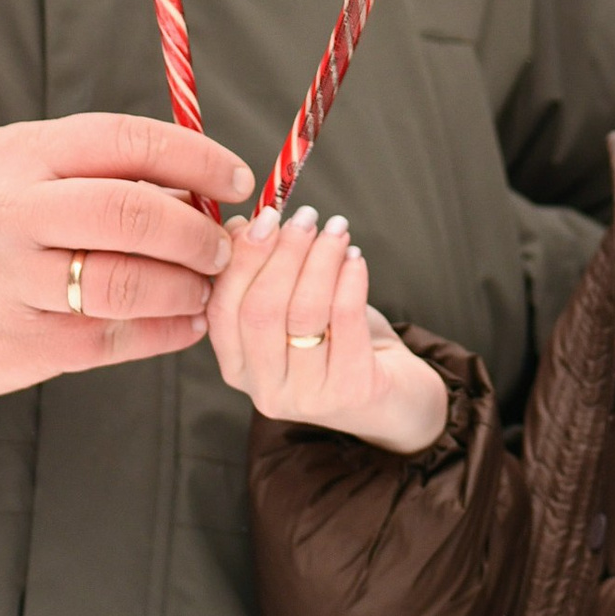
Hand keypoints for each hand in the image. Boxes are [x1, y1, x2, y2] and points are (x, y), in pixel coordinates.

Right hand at [0, 113, 254, 397]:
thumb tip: (208, 192)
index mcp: (25, 155)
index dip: (197, 158)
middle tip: (222, 246)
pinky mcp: (20, 343)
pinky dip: (165, 332)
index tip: (238, 180)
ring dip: (185, 287)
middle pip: (131, 214)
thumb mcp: (31, 165)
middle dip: (195, 232)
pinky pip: (111, 340)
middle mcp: (16, 214)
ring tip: (203, 286)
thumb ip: (108, 171)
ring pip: (125, 283)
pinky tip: (186, 322)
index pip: (127, 142)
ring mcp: (13, 281)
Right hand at [205, 205, 449, 454]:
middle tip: (307, 217)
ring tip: (337, 231)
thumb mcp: (292, 310)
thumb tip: (250, 223)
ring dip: (321, 260)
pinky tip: (355, 258)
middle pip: (261, 310)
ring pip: (304, 313)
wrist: (393, 399)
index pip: (222, 308)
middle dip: (284, 253)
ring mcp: (307, 396)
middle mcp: (264, 388)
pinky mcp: (351, 390)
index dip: (242, 258)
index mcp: (237, 367)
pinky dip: (350, 279)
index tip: (267, 216)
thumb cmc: (336, 345)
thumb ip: (263, 272)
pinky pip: (345, 320)